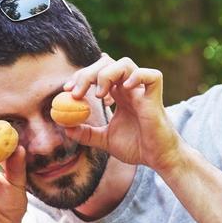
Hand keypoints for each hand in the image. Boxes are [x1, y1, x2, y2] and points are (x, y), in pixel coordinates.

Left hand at [62, 56, 182, 173]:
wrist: (156, 159)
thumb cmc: (136, 147)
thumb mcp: (104, 140)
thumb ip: (86, 133)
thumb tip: (65, 128)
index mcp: (118, 94)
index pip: (97, 72)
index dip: (81, 77)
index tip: (67, 91)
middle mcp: (129, 88)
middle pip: (107, 63)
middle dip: (87, 74)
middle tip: (75, 93)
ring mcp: (142, 91)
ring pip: (125, 64)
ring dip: (107, 74)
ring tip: (99, 95)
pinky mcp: (155, 98)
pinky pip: (153, 76)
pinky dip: (138, 76)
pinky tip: (126, 88)